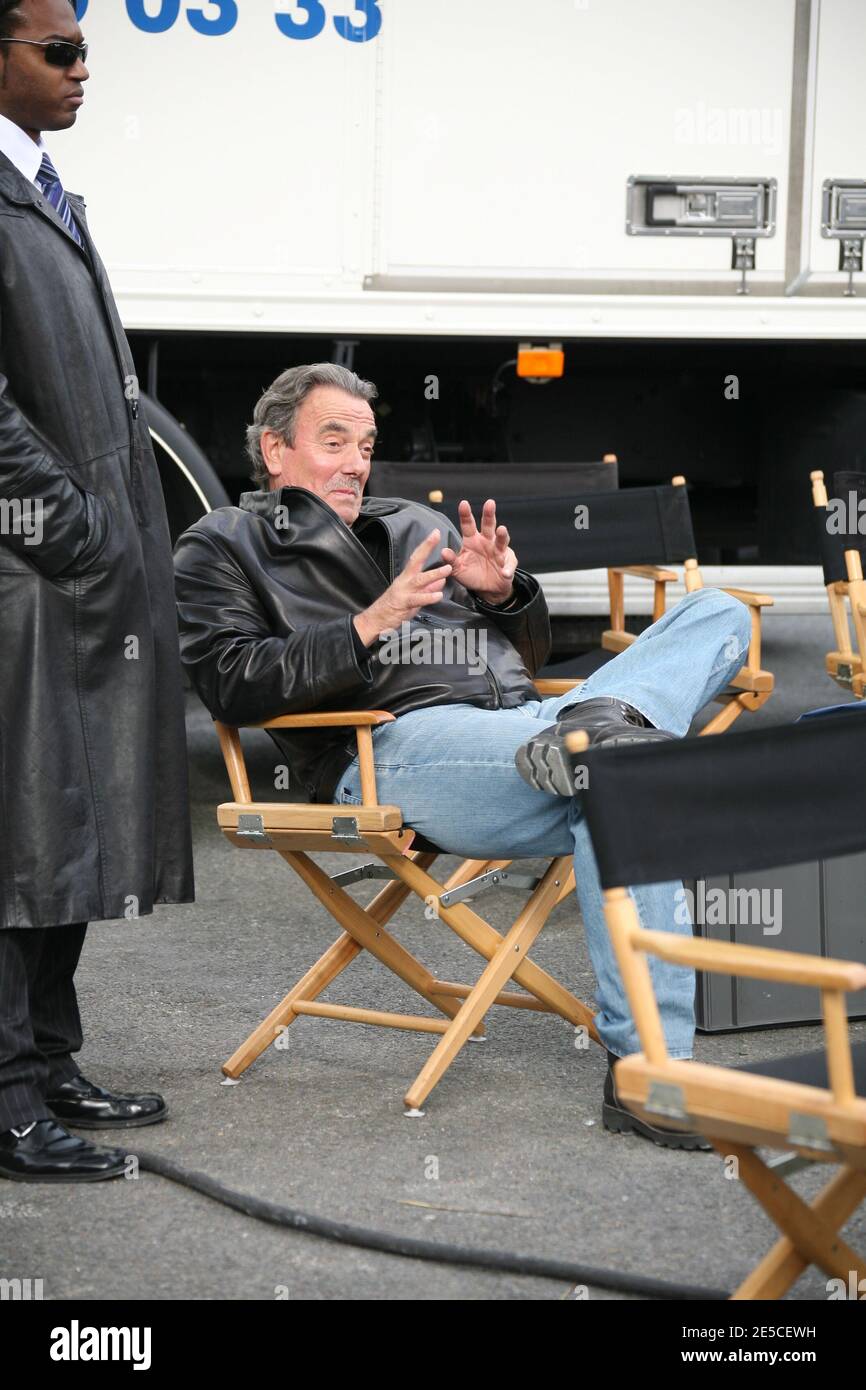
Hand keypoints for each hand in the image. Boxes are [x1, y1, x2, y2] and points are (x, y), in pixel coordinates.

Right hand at [354, 529, 451, 644]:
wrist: (375, 621)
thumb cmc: (394, 608)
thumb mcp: (414, 597)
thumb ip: (428, 588)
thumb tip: (442, 581)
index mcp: (407, 577)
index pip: (417, 557)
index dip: (426, 545)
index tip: (436, 532)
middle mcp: (404, 580)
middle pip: (415, 560)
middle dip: (426, 547)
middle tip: (437, 535)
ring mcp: (403, 591)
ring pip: (419, 580)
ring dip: (434, 574)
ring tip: (448, 570)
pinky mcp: (403, 603)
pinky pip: (417, 599)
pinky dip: (428, 597)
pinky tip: (439, 595)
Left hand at [440, 499, 516, 604]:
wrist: (486, 589)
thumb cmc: (471, 574)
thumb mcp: (458, 569)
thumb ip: (451, 560)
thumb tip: (443, 551)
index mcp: (472, 540)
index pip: (468, 524)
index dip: (466, 514)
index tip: (463, 503)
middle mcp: (486, 541)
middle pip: (488, 525)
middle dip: (489, 514)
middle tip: (489, 503)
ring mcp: (499, 551)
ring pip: (501, 540)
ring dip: (502, 535)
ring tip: (501, 530)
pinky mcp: (508, 564)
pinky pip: (508, 566)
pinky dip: (507, 569)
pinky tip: (505, 572)